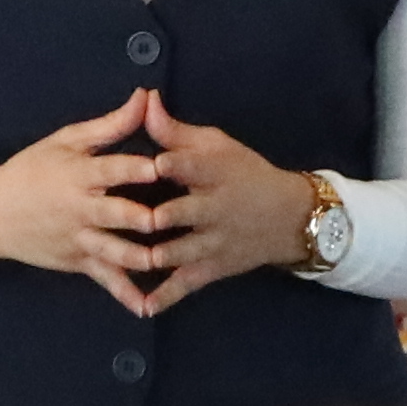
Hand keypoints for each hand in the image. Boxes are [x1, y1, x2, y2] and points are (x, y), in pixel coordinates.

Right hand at [0, 96, 179, 298]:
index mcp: (78, 174)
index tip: (162, 165)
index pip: (110, 169)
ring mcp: (79, 239)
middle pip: (114, 214)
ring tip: (168, 262)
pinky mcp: (79, 261)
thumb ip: (111, 125)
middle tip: (169, 219)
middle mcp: (79, 209)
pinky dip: (125, 294)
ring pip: (113, 251)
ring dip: (140, 257)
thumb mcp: (66, 141)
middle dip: (140, 217)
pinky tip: (148, 306)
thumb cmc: (32, 170)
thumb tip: (146, 97)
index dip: (135, 167)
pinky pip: (106, 279)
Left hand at [118, 113, 327, 309]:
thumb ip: (174, 130)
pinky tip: (140, 306)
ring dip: (152, 256)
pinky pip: (186, 284)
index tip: (146, 163)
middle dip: (158, 217)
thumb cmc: (243, 173)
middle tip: (124, 219)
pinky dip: (165, 296)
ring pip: (181, 251)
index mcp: (214, 171)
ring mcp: (213, 241)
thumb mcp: (215, 145)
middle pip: (184, 212)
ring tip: (119, 259)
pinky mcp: (212, 267)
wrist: (288, 217)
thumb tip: (144, 99)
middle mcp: (214, 208)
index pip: (190, 165)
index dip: (169, 164)